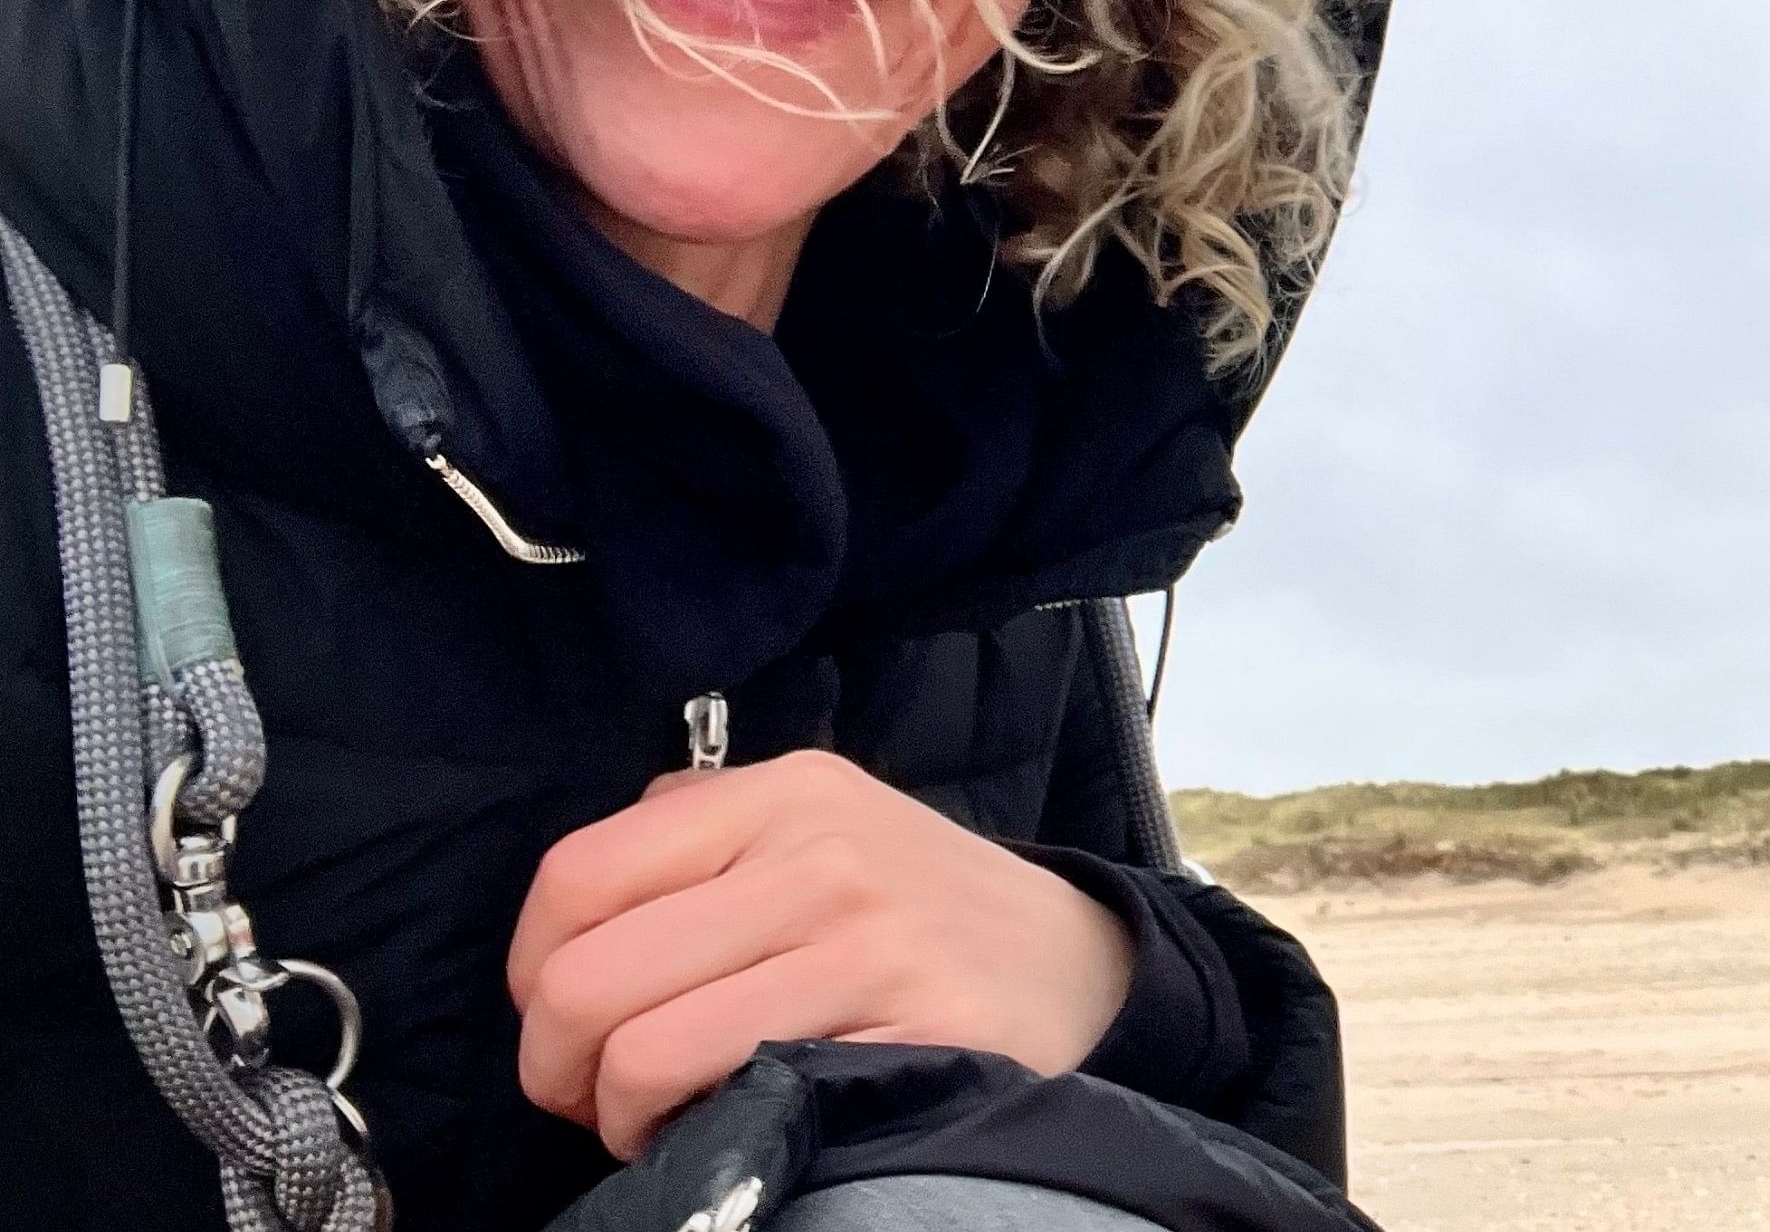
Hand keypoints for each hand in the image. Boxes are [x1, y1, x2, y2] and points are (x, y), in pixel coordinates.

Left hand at [506, 750, 1133, 1158]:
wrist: (1081, 960)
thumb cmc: (920, 905)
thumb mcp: (824, 823)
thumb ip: (701, 827)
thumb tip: (575, 897)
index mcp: (784, 792)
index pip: (577, 876)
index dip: (533, 968)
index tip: (559, 1015)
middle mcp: (822, 854)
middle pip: (589, 978)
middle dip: (559, 1065)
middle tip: (595, 1090)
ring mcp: (867, 943)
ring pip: (643, 1052)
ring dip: (621, 1115)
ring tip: (659, 1115)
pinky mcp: (905, 1030)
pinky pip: (734, 1096)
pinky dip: (699, 1133)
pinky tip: (729, 1120)